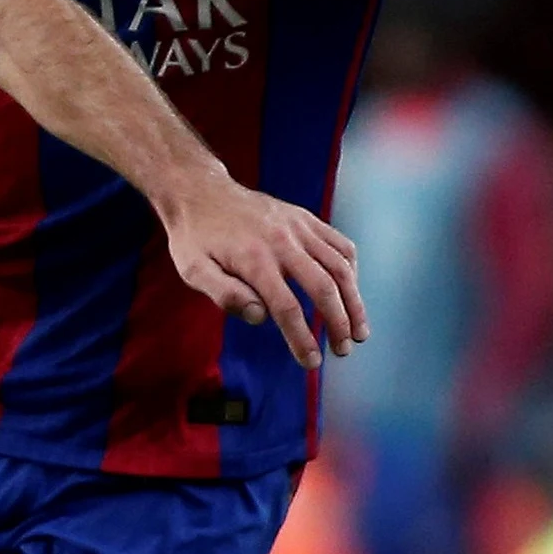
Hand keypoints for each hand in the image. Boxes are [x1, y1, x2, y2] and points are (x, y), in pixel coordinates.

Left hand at [156, 171, 367, 370]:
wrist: (202, 191)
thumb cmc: (195, 237)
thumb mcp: (193, 269)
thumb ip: (224, 295)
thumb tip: (260, 318)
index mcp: (254, 260)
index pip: (287, 308)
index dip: (302, 338)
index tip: (312, 362)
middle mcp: (283, 242)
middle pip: (323, 288)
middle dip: (339, 323)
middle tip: (343, 350)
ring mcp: (299, 227)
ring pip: (340, 266)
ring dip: (355, 301)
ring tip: (360, 330)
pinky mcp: (306, 219)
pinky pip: (340, 244)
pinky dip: (351, 270)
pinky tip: (351, 291)